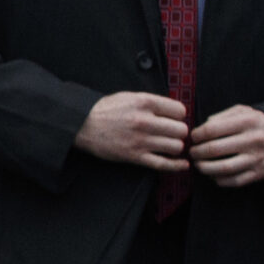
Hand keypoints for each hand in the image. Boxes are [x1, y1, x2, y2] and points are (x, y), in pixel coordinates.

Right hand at [73, 92, 190, 170]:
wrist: (82, 125)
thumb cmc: (105, 110)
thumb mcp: (129, 97)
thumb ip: (152, 102)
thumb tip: (174, 111)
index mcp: (144, 103)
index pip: (180, 110)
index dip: (178, 115)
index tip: (173, 119)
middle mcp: (145, 121)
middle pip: (181, 130)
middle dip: (179, 132)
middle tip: (171, 133)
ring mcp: (140, 140)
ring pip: (176, 147)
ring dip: (174, 147)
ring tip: (167, 145)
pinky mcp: (135, 156)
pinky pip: (163, 164)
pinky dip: (176, 166)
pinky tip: (182, 164)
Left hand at [190, 104, 263, 186]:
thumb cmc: (259, 124)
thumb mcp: (245, 112)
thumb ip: (223, 115)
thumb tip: (202, 126)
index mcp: (247, 122)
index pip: (211, 130)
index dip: (196, 135)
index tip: (193, 137)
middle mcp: (253, 140)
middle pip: (214, 149)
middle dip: (196, 152)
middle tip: (192, 152)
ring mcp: (257, 159)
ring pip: (223, 168)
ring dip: (204, 168)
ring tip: (199, 164)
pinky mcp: (260, 173)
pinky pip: (234, 181)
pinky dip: (219, 179)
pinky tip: (213, 174)